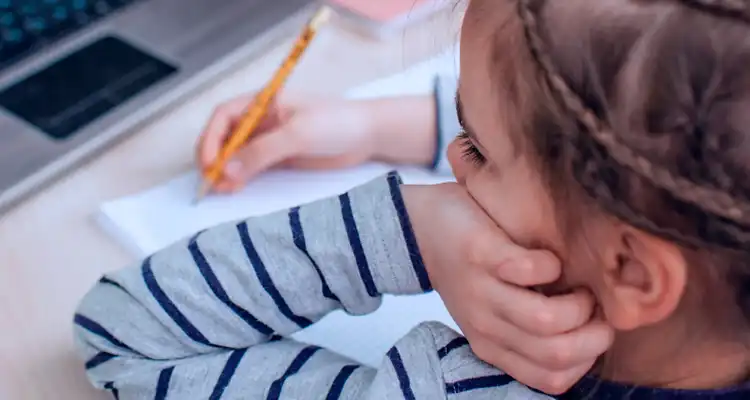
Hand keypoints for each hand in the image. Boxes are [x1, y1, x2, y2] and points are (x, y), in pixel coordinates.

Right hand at [196, 94, 374, 192]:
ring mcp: (271, 139)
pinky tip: (235, 188)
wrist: (369, 135)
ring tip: (222, 190)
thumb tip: (227, 168)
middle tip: (212, 181)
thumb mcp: (298, 134)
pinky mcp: (281, 157)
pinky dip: (241, 177)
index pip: (224, 116)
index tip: (209, 162)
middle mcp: (262, 119)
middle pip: (226, 136)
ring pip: (237, 154)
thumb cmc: (338, 123)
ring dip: (226, 170)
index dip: (211, 138)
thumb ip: (262, 151)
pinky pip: (253, 167)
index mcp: (264, 102)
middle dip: (215, 157)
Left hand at [402, 183, 613, 393]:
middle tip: (595, 308)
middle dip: (594, 335)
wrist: (423, 228)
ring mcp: (482, 292)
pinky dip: (550, 265)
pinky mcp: (481, 255)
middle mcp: (487, 326)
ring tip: (578, 286)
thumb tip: (591, 333)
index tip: (595, 330)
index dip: (587, 359)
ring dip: (578, 303)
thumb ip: (530, 330)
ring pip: (545, 320)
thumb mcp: (496, 313)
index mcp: (494, 346)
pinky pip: (528, 270)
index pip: (552, 380)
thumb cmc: (472, 271)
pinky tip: (548, 260)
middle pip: (556, 354)